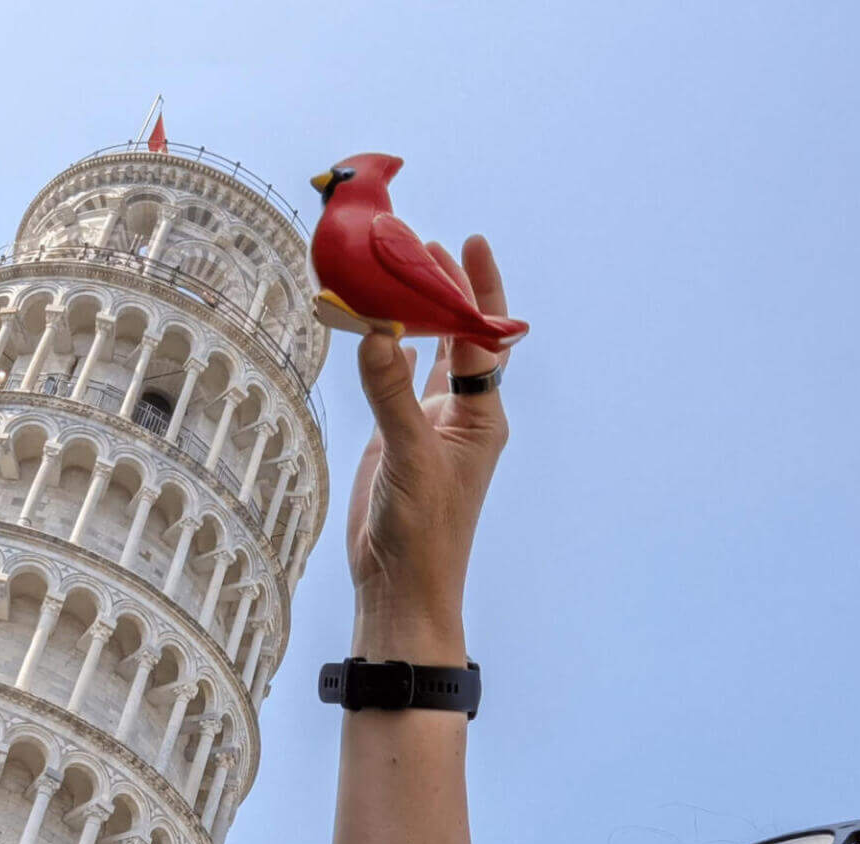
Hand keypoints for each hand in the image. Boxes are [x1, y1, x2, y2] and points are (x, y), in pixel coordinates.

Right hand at [345, 235, 514, 654]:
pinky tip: (376, 323)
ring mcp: (428, 425)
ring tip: (396, 266)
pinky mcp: (396, 439)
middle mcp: (461, 415)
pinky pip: (394, 381)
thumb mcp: (410, 460)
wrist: (401, 586)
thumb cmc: (424, 533)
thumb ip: (393, 396)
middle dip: (440, 290)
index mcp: (483, 418)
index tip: (467, 242)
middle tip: (417, 242)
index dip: (475, 289)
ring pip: (425, 355)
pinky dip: (385, 351)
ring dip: (413, 315)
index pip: (482, 338)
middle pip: (456, 337)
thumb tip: (377, 332)